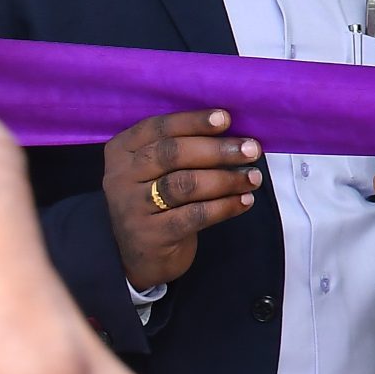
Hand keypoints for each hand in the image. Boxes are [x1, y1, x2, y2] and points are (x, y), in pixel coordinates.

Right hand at [101, 108, 261, 289]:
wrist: (141, 255)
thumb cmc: (159, 200)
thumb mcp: (158, 170)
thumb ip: (183, 148)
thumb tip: (234, 133)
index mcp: (121, 151)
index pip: (157, 127)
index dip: (193, 121)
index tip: (227, 118)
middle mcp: (120, 177)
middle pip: (172, 154)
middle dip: (217, 149)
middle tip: (252, 150)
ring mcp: (132, 207)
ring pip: (184, 184)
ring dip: (226, 179)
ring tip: (253, 177)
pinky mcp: (150, 234)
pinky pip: (194, 215)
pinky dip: (224, 206)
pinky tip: (245, 201)